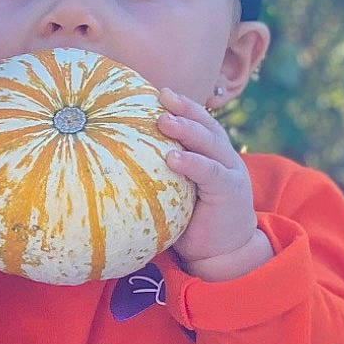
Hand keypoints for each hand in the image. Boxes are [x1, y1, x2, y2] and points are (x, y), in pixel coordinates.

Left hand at [158, 87, 269, 279]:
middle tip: (161, 94)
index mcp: (212, 154)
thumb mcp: (176, 192)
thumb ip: (159, 175)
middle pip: (206, 125)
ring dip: (187, 129)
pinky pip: (210, 173)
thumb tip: (113, 164)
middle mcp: (224, 158)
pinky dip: (193, 163)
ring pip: (210, 143)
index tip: (157, 91)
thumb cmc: (194, 222)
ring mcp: (230, 172)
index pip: (199, 123)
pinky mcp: (230, 191)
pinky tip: (173, 158)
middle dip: (184, 108)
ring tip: (164, 120)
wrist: (225, 252)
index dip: (182, 105)